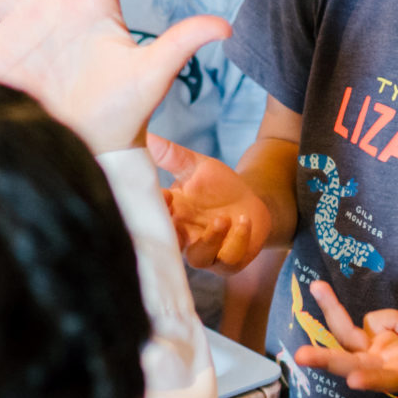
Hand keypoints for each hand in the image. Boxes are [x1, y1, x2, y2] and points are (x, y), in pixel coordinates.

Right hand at [151, 135, 271, 270]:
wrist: (252, 203)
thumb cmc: (219, 186)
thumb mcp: (197, 166)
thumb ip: (171, 155)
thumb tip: (145, 134)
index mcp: (171, 215)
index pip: (154, 218)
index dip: (155, 211)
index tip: (164, 195)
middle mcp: (183, 238)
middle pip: (169, 245)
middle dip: (172, 234)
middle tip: (180, 214)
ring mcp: (205, 253)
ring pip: (199, 257)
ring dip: (211, 239)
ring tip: (222, 218)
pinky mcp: (228, 263)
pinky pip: (228, 258)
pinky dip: (237, 240)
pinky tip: (244, 220)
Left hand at [294, 280, 397, 394]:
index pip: (392, 378)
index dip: (374, 380)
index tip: (354, 381)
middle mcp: (389, 364)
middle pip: (355, 364)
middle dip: (330, 360)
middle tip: (302, 358)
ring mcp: (377, 352)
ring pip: (345, 338)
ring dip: (330, 314)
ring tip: (318, 288)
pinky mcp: (371, 337)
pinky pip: (350, 322)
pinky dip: (337, 307)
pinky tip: (324, 288)